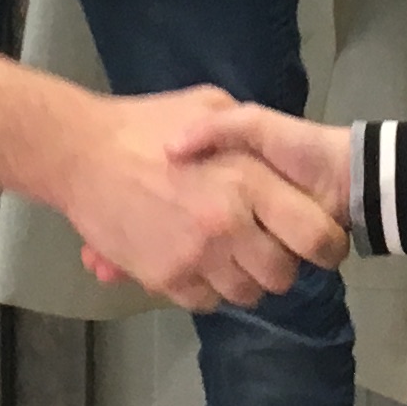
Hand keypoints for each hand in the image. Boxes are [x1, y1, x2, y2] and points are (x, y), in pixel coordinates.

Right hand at [49, 86, 345, 310]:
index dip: (327, 246)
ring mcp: (195, 256)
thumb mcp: (207, 103)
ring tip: (229, 256)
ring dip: (244, 281)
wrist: (79, 153)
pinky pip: (205, 302)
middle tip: (268, 251)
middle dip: (281, 267)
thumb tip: (273, 153)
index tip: (321, 246)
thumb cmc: (143, 124)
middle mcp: (227, 224)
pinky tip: (195, 262)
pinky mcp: (165, 278)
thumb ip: (246, 128)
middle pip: (282, 275)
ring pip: (245, 294)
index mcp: (247, 181)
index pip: (313, 234)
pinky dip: (206, 288)